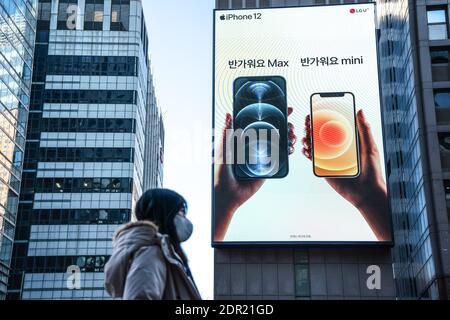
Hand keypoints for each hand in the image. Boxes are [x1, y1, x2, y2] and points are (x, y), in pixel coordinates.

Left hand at [214, 108, 296, 240]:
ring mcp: (262, 157)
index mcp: (244, 140)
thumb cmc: (221, 173)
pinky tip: (290, 146)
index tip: (280, 106)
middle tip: (289, 118)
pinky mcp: (268, 168)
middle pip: (272, 131)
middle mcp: (254, 147)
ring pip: (278, 142)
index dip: (269, 114)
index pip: (259, 123)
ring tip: (291, 132)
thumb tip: (228, 114)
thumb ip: (227, 132)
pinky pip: (279, 158)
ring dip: (287, 135)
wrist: (227, 195)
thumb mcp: (223, 149)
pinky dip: (287, 151)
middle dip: (283, 123)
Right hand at [302, 110, 390, 240]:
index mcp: (348, 141)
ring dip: (308, 139)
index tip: (317, 111)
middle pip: (321, 134)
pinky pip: (313, 158)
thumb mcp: (370, 148)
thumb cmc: (372, 171)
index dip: (324, 118)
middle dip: (312, 127)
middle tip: (308, 123)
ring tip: (307, 137)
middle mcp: (337, 148)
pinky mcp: (324, 168)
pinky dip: (307, 152)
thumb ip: (364, 130)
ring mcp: (330, 158)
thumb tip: (360, 112)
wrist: (366, 193)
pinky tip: (306, 149)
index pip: (334, 126)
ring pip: (315, 145)